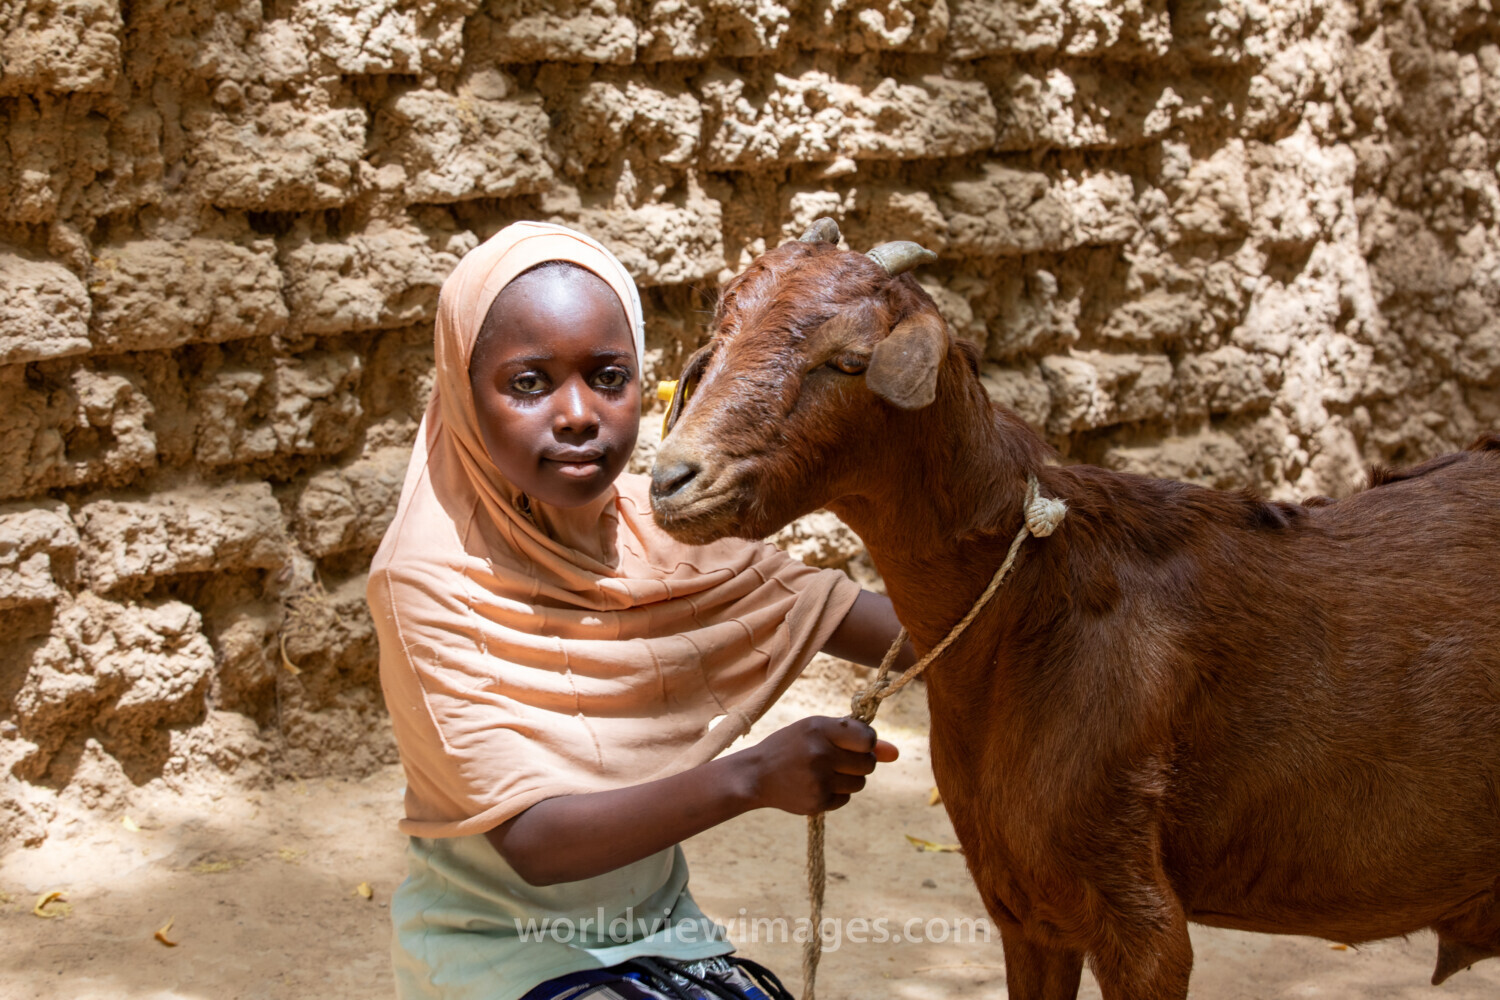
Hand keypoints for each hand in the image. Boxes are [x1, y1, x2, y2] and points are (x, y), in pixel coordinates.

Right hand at [732, 716, 899, 814]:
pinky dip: (836, 794)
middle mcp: (820, 753)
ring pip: (860, 784)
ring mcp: (818, 780)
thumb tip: (896, 753)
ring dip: (849, 779)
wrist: (756, 774)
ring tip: (825, 772)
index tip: (856, 744)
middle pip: (868, 764)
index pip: (868, 739)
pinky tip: (816, 786)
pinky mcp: (817, 802)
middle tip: (838, 759)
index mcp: (820, 728)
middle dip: (860, 762)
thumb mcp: (819, 731)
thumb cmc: (792, 746)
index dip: (868, 743)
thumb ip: (857, 738)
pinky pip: (845, 799)